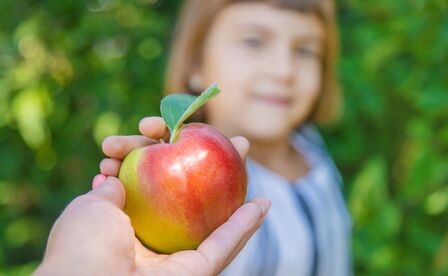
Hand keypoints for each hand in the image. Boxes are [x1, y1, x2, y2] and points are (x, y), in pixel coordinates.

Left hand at [35, 117, 269, 275]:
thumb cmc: (82, 246)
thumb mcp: (91, 205)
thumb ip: (111, 189)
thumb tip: (117, 175)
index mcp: (128, 226)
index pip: (152, 183)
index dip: (156, 150)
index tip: (152, 128)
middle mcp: (156, 240)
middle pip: (191, 196)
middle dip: (206, 163)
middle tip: (220, 137)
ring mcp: (177, 257)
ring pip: (215, 219)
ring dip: (235, 188)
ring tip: (245, 156)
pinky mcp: (195, 273)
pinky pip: (224, 246)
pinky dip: (245, 227)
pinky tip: (263, 203)